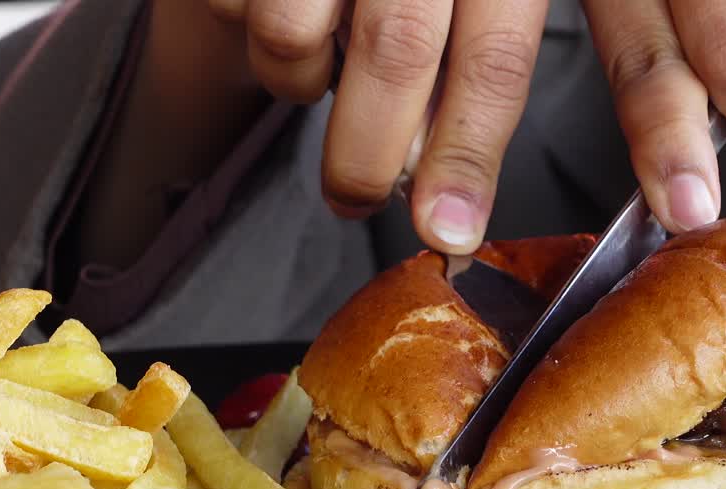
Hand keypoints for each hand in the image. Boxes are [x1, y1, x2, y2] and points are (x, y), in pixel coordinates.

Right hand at [209, 0, 549, 254]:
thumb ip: (469, 64)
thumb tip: (440, 172)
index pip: (493, 60)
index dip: (471, 155)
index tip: (451, 230)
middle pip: (395, 56)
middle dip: (369, 156)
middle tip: (357, 197)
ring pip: (294, 37)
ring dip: (299, 78)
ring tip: (318, 53)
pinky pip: (232, 9)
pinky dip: (247, 25)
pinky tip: (279, 3)